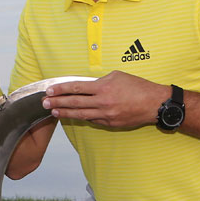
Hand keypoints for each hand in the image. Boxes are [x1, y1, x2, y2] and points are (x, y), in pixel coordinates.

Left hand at [42, 71, 167, 128]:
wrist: (154, 104)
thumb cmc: (138, 87)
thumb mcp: (118, 76)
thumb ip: (100, 81)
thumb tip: (88, 85)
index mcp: (103, 88)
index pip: (76, 88)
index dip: (61, 89)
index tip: (50, 90)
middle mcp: (102, 102)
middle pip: (74, 103)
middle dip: (57, 103)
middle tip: (45, 103)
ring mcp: (105, 115)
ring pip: (80, 114)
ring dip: (65, 113)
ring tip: (53, 112)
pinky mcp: (110, 123)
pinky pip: (92, 120)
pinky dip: (82, 117)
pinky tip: (73, 116)